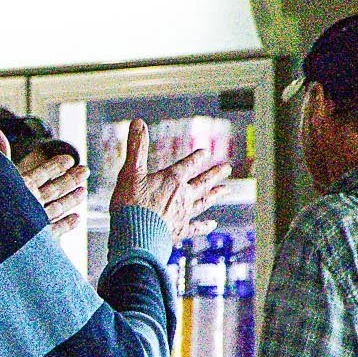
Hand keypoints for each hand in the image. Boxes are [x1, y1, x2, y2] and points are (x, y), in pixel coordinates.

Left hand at [0, 128, 87, 233]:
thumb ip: (1, 153)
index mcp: (20, 187)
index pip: (42, 173)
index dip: (55, 165)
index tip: (70, 158)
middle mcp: (28, 203)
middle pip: (54, 189)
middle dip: (71, 179)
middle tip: (86, 170)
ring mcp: (34, 221)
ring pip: (57, 208)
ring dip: (71, 199)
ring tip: (83, 191)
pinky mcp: (39, 239)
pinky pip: (56, 230)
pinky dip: (67, 224)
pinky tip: (77, 218)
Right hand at [107, 119, 231, 235]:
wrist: (135, 235)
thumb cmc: (130, 205)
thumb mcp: (130, 171)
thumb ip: (136, 147)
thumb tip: (138, 121)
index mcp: (171, 180)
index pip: (188, 164)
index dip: (197, 157)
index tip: (205, 152)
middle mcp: (182, 196)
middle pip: (202, 182)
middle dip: (215, 174)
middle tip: (227, 168)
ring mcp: (183, 214)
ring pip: (203, 202)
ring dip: (215, 195)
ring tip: (225, 190)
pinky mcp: (180, 231)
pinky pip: (196, 228)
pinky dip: (204, 226)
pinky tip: (212, 225)